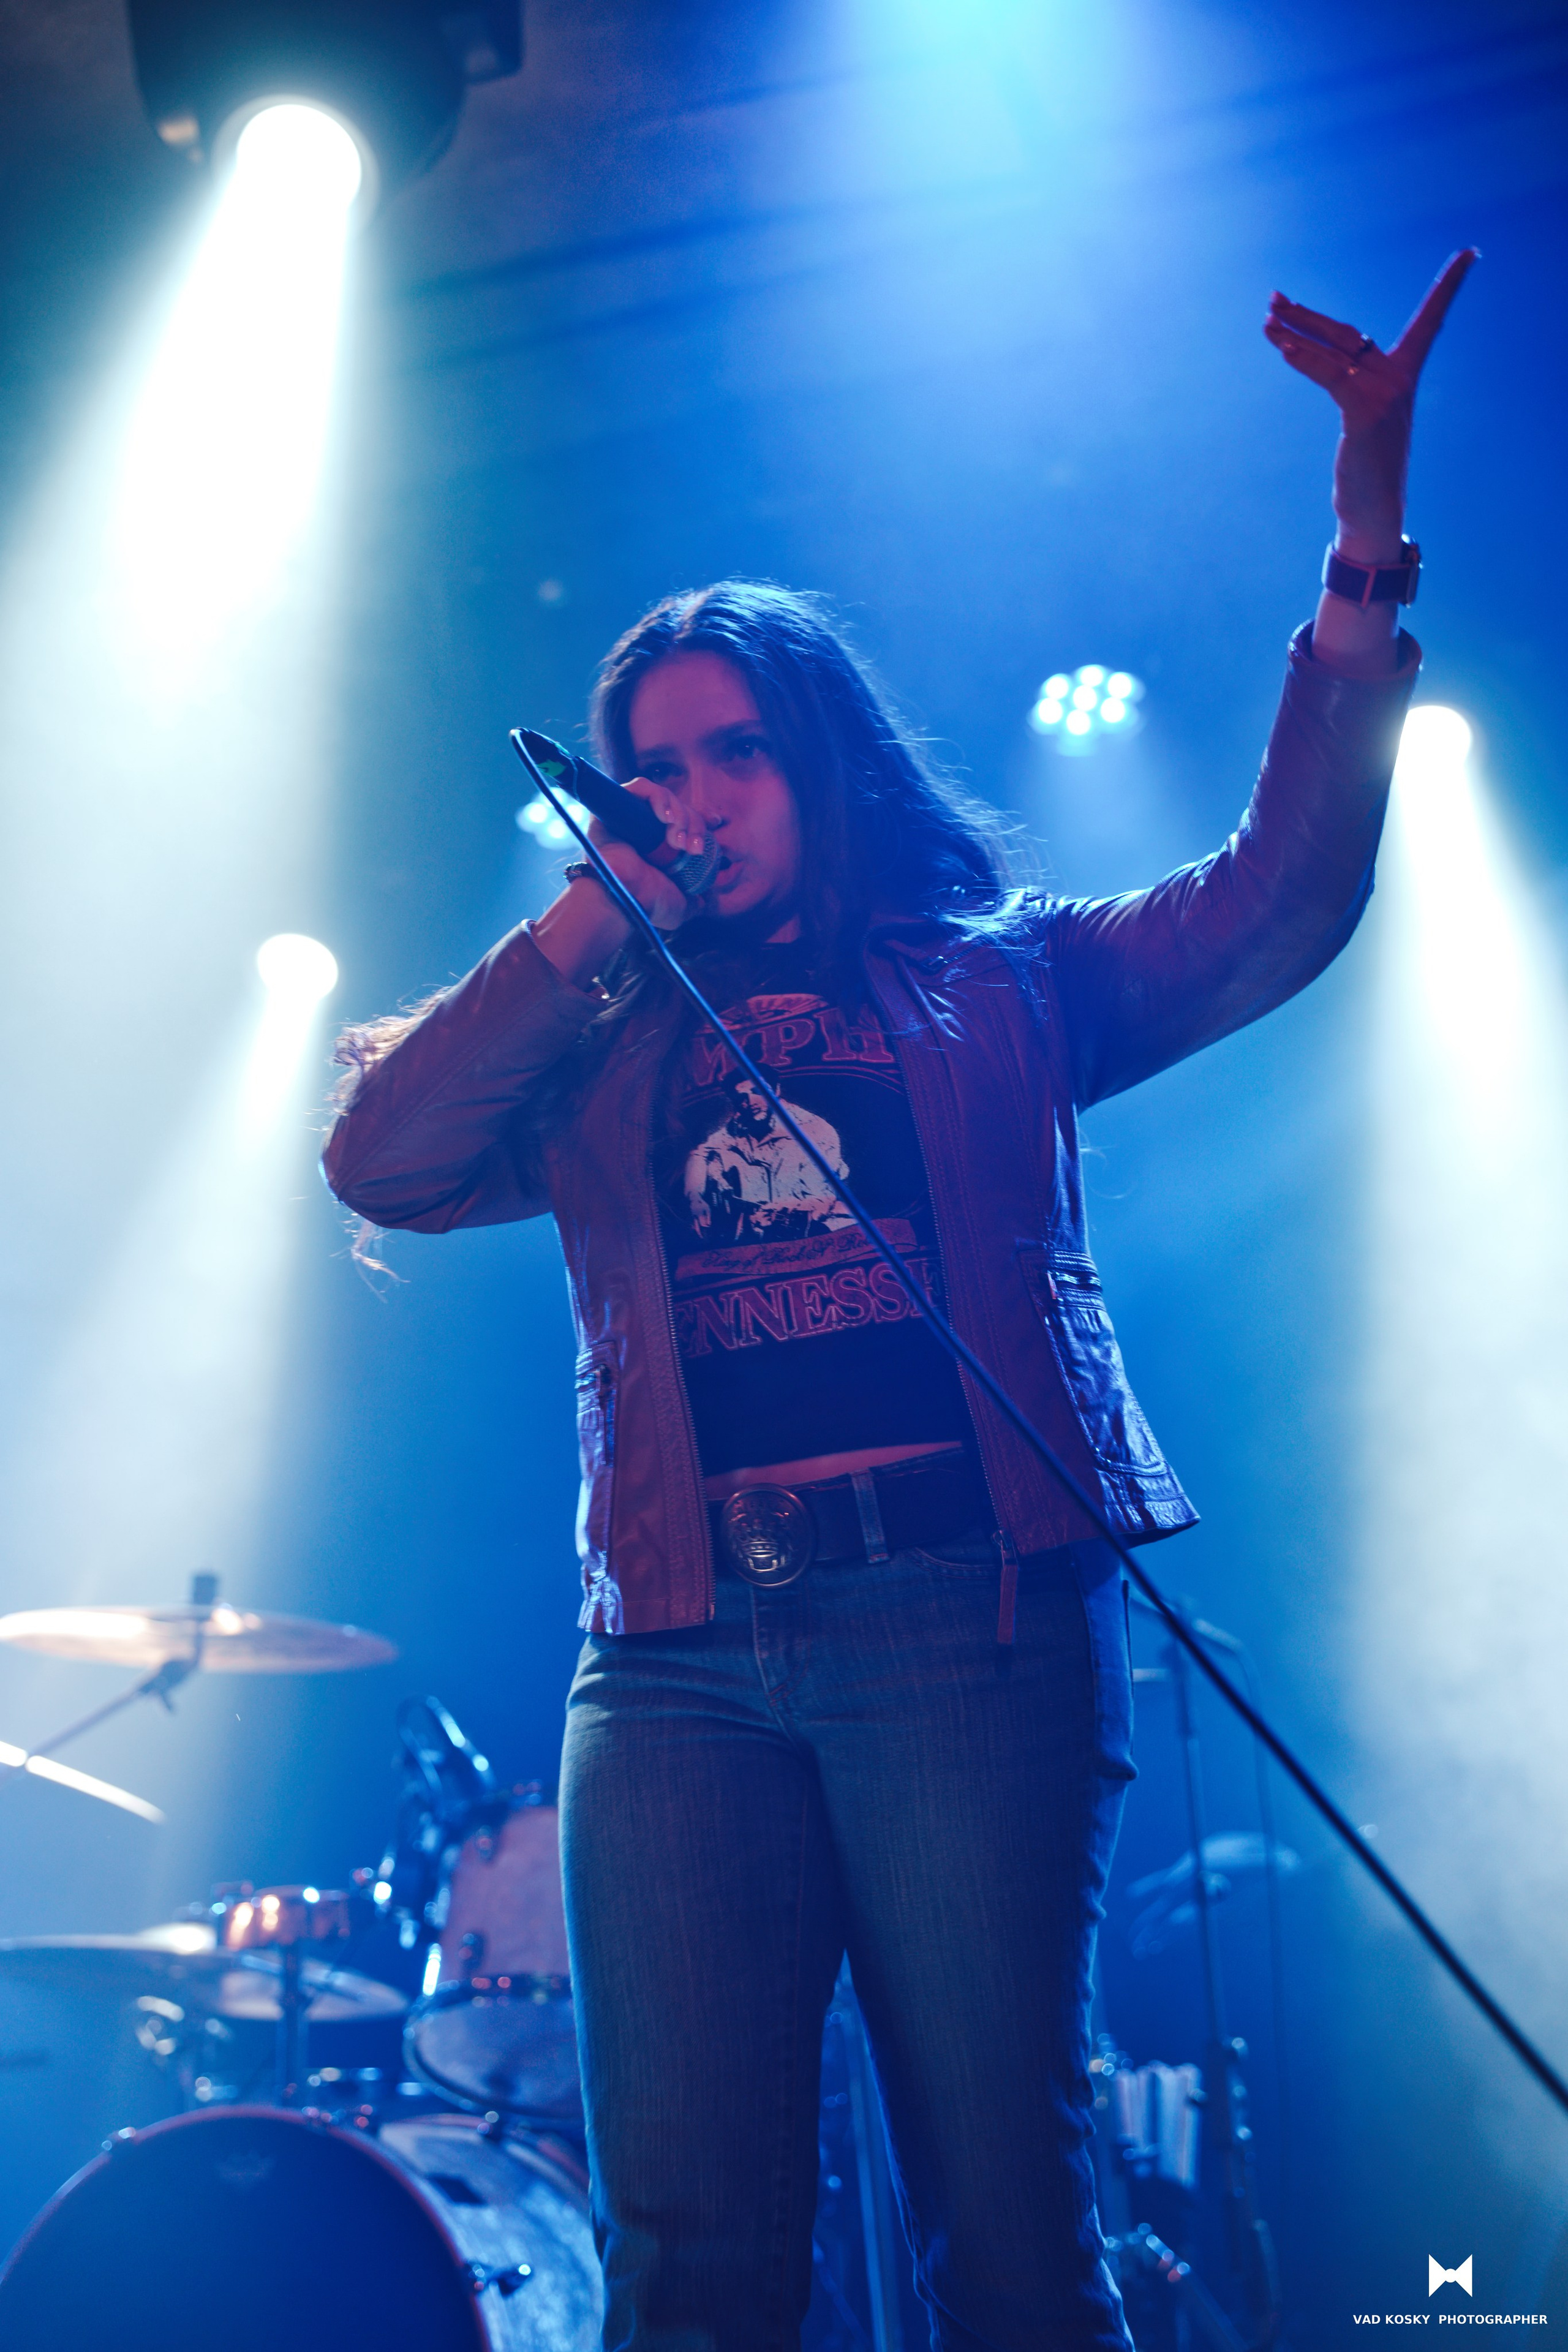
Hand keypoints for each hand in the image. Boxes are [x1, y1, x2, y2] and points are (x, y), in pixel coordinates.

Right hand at [588, 778, 704, 934]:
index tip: (715, 823)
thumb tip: (704, 901)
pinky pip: (641, 787)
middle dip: (692, 825)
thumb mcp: (679, 905)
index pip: (684, 820)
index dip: (701, 819)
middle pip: (679, 809)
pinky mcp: (615, 806)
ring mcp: (629, 817)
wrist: (623, 900)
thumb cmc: (647, 903)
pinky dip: (658, 798)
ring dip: (679, 815)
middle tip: (693, 849)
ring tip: (677, 840)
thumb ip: (692, 901)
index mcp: (660, 848)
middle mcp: (644, 830)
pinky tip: (665, 817)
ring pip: (663, 797)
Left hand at [1265, 249, 1476, 561]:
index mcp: (1405, 376)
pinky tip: (1284, 348)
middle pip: (1350, 332)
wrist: (1374, 511)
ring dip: (1295, 334)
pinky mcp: (1366, 411)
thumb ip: (1354, 382)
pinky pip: (1332, 375)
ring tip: (1266, 321)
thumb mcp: (1365, 416)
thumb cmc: (1366, 467)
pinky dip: (1306, 359)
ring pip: (1335, 350)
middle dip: (1308, 315)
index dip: (1450, 287)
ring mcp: (1385, 394)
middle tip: (1274, 299)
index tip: (1471, 253)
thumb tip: (1325, 357)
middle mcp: (1399, 378)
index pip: (1432, 320)